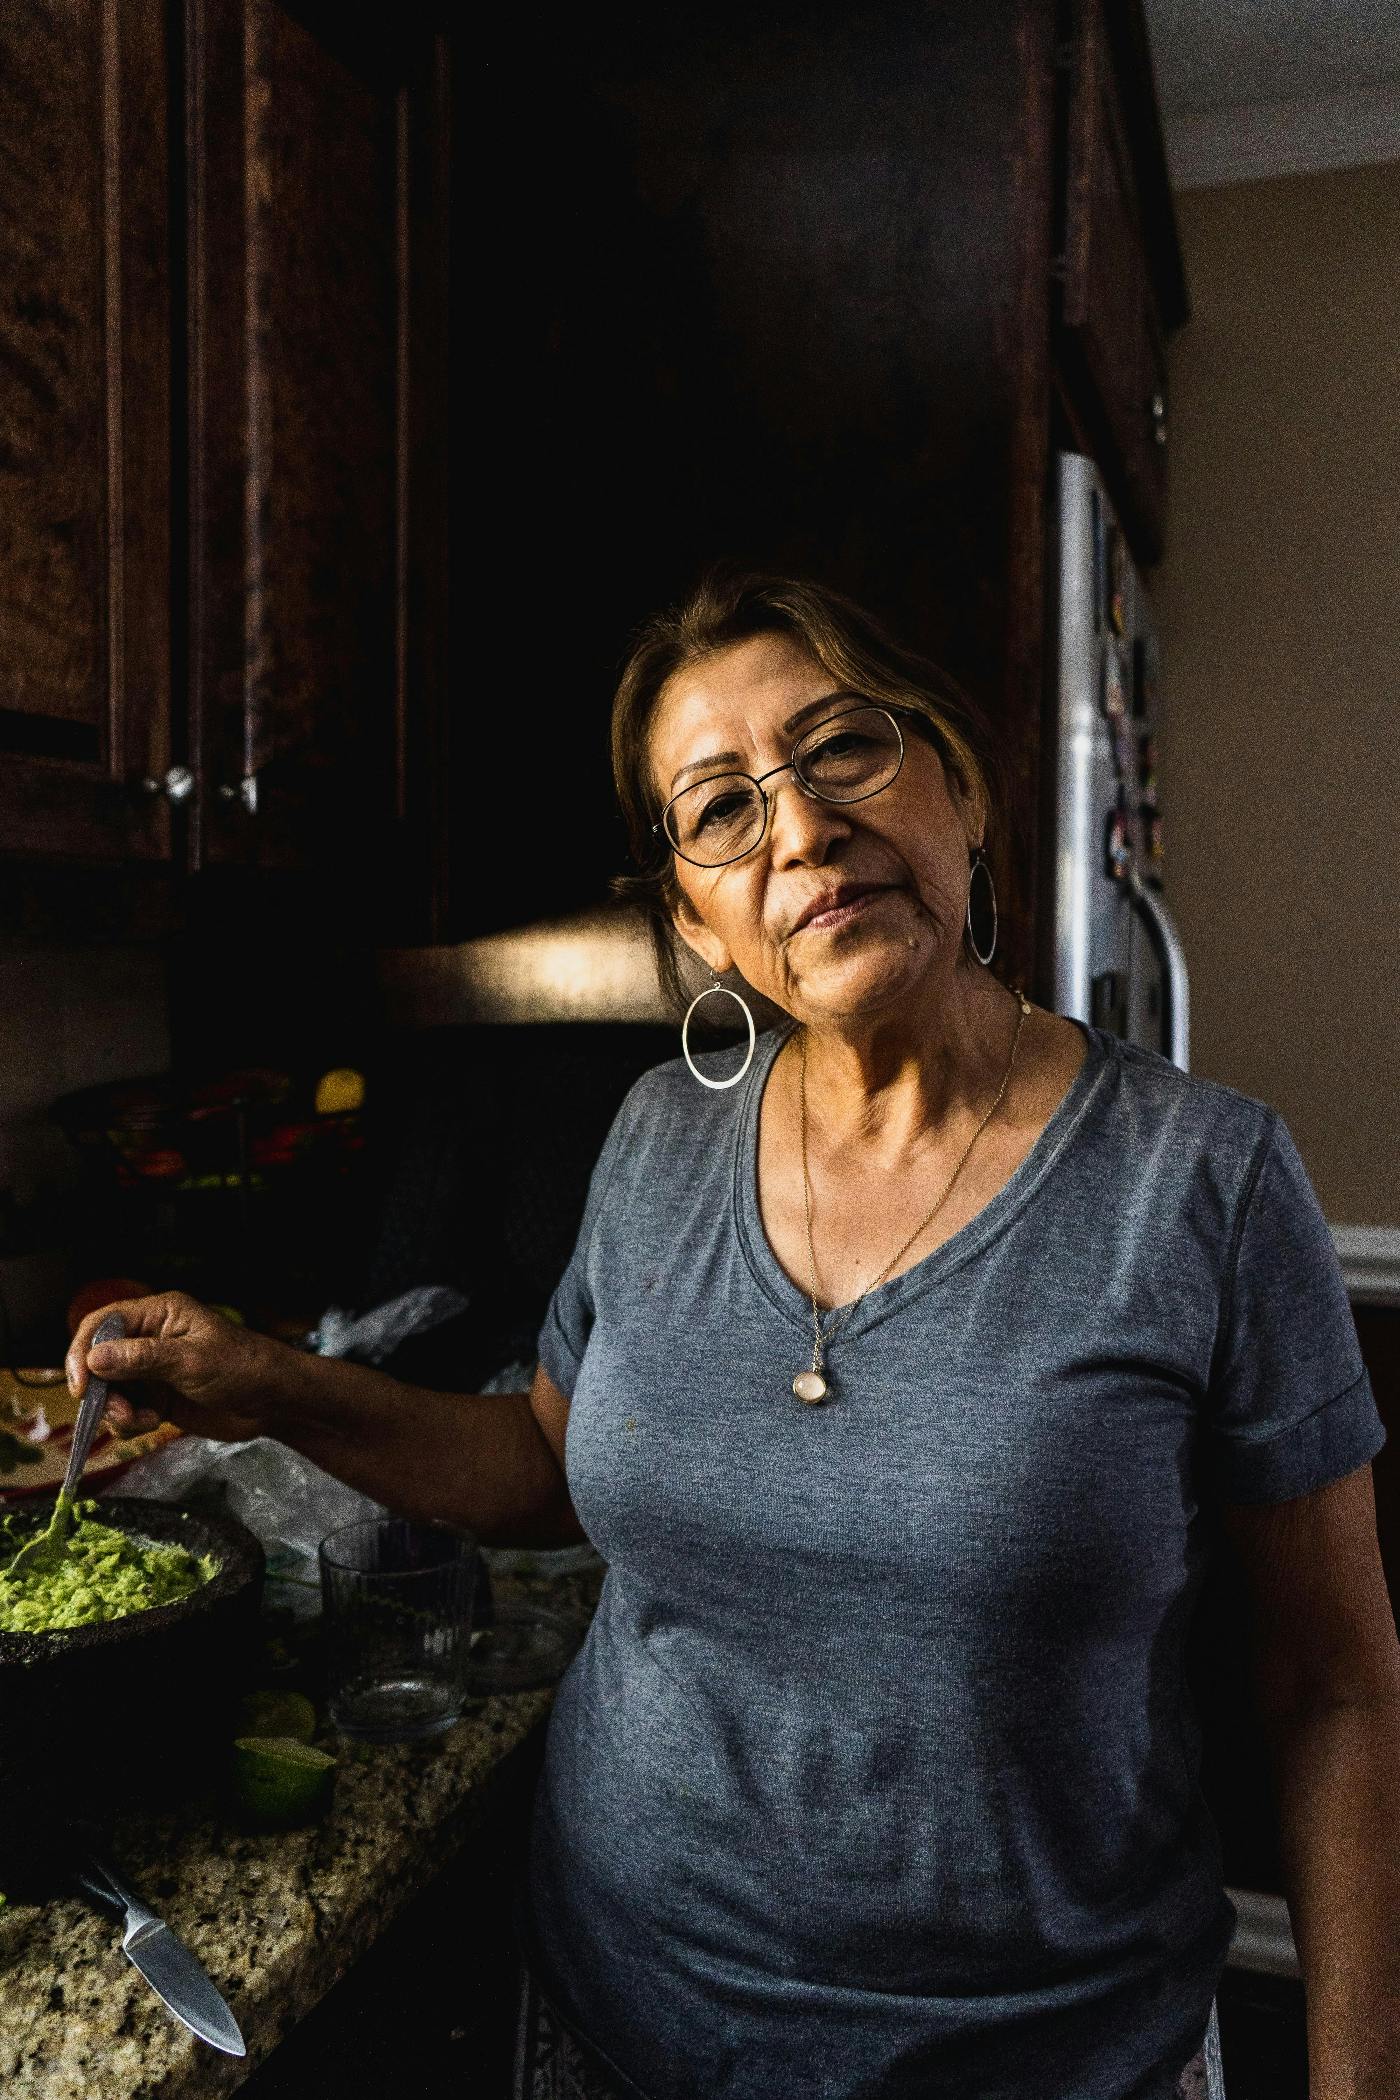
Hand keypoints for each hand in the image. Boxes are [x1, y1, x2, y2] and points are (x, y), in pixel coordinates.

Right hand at [66, 1292, 285, 1442]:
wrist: (273, 1402)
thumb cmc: (242, 1368)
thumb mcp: (193, 1361)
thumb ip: (143, 1359)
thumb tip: (95, 1358)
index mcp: (160, 1314)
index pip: (103, 1324)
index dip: (84, 1351)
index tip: (82, 1384)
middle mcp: (150, 1339)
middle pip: (99, 1360)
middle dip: (100, 1389)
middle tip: (116, 1411)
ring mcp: (152, 1371)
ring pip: (110, 1390)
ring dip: (116, 1410)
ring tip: (141, 1420)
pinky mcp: (158, 1398)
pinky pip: (126, 1410)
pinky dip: (130, 1422)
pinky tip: (153, 1422)